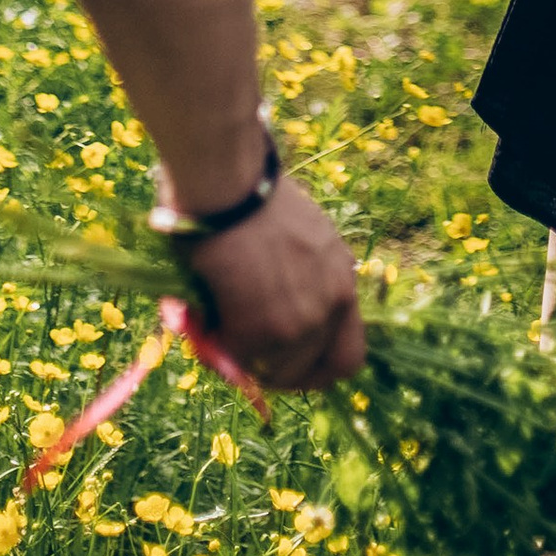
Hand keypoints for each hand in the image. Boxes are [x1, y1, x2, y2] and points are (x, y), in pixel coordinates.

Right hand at [183, 177, 364, 389]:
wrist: (229, 183)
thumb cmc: (252, 195)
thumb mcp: (297, 238)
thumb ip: (299, 280)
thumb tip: (273, 327)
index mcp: (343, 278)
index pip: (349, 353)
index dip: (319, 365)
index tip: (293, 364)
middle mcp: (332, 305)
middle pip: (317, 372)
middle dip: (281, 371)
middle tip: (249, 356)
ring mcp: (302, 322)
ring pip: (275, 371)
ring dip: (249, 358)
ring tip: (220, 326)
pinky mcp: (265, 332)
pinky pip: (240, 359)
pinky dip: (221, 347)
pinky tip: (205, 316)